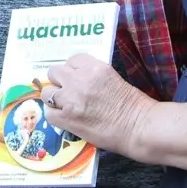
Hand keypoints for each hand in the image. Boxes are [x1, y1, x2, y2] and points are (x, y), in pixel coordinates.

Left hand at [40, 53, 155, 157]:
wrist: (139, 128)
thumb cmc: (133, 105)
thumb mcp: (113, 78)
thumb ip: (92, 76)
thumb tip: (78, 80)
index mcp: (94, 67)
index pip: (71, 60)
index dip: (72, 70)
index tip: (76, 78)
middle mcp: (79, 80)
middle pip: (54, 72)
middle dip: (60, 82)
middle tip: (68, 92)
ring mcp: (71, 99)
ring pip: (47, 93)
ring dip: (54, 99)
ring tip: (64, 107)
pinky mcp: (68, 119)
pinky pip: (49, 114)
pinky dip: (55, 116)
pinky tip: (65, 119)